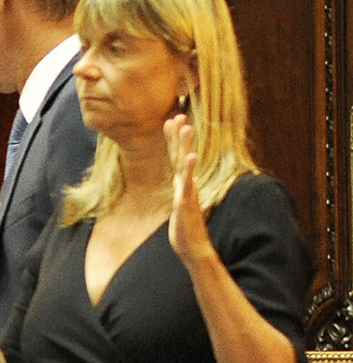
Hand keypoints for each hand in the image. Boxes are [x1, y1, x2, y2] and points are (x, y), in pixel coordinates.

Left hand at [166, 114, 213, 267]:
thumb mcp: (180, 205)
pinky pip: (187, 185)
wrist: (192, 248)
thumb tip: (184, 179)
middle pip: (181, 156)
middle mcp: (186, 185)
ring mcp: (187, 193)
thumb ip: (182, 190)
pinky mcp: (186, 203)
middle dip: (179, 136)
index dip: (174, 140)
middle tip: (178, 114)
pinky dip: (189, 171)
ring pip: (184, 166)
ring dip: (185, 146)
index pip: (177, 157)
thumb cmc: (185, 228)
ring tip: (186, 127)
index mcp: (183, 184)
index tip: (170, 120)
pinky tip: (190, 157)